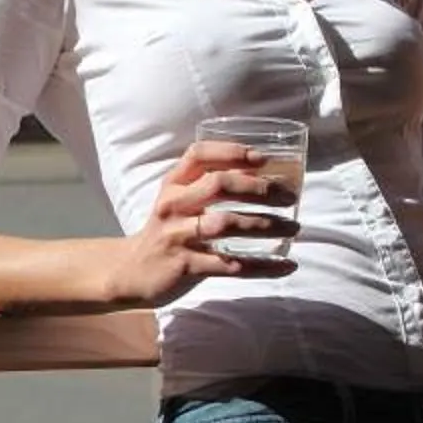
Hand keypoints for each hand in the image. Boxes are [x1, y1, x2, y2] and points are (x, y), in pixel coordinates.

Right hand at [102, 140, 299, 308]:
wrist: (130, 271)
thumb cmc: (166, 231)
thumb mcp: (176, 201)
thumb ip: (206, 186)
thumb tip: (263, 176)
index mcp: (172, 185)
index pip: (199, 155)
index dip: (232, 152)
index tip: (263, 159)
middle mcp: (172, 205)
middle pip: (218, 185)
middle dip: (258, 188)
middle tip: (289, 196)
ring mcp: (177, 236)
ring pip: (226, 225)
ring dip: (265, 225)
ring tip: (293, 228)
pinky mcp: (185, 266)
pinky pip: (229, 266)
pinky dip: (262, 266)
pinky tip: (286, 266)